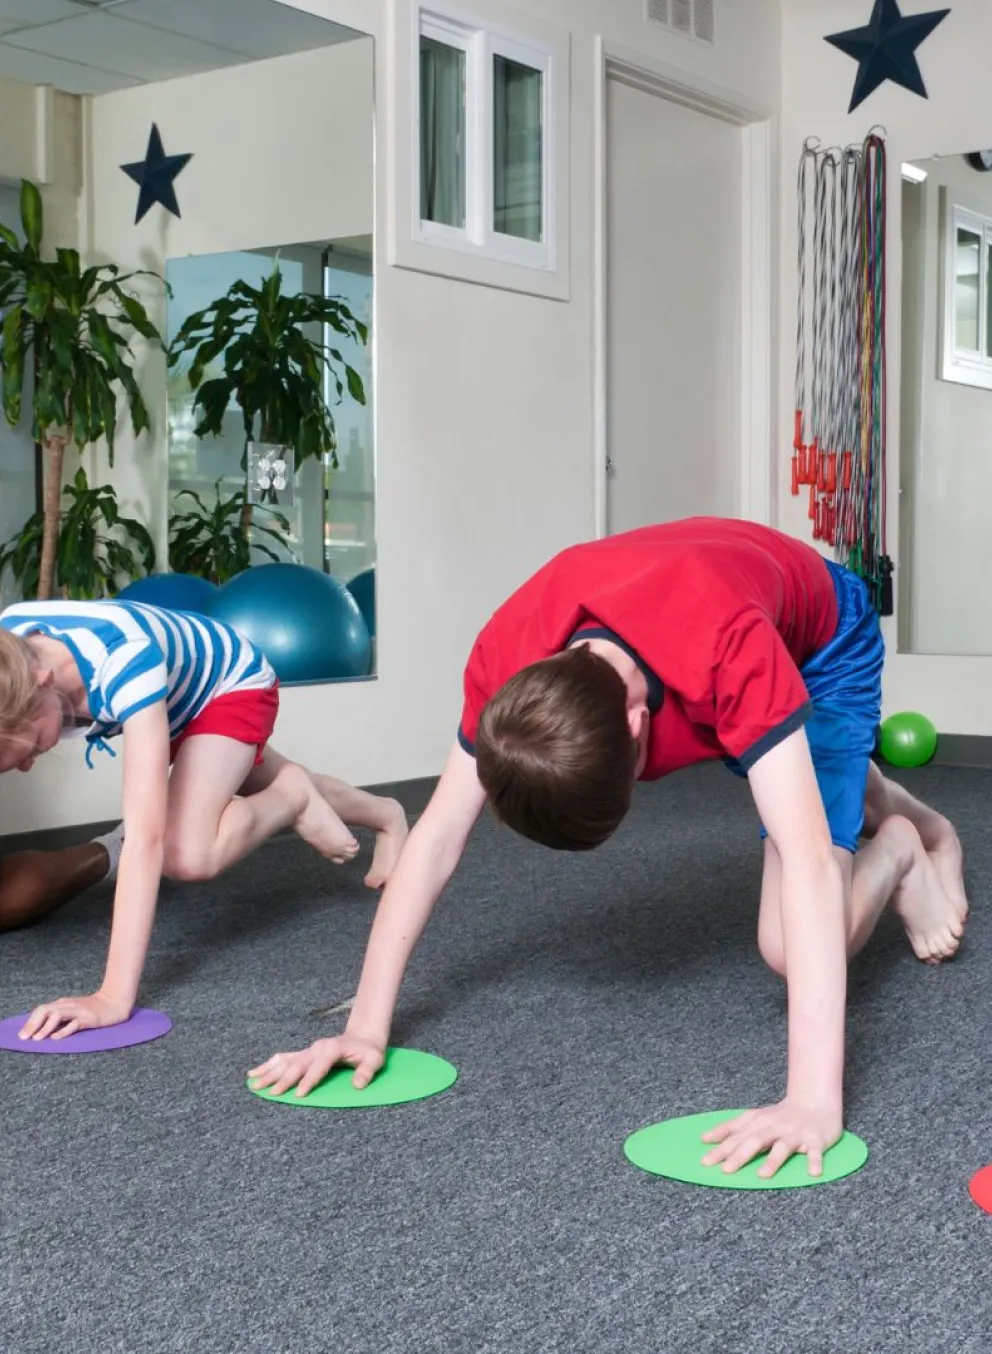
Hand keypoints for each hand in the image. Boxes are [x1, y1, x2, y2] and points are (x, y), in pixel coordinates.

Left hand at [19, 990, 132, 1041]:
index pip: (41, 1010)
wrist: (114, 1001)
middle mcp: (68, 1005)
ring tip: (37, 1039)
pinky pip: (73, 1024)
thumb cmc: (92, 1008)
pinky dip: (63, 1031)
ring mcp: (78, 1011)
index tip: (22, 1034)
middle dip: (32, 1024)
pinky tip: (56, 1038)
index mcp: (63, 1003)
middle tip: (25, 1037)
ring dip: (45, 1027)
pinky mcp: (88, 1018)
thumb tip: (42, 1029)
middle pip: (44, 1010)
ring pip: (57, 1016)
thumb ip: (60, 1016)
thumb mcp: (73, 1010)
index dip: (30, 1021)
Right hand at [248, 1032, 385, 1097]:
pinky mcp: (304, 1053)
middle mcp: (317, 1048)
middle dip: (284, 1078)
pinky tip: (254, 1072)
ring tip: (254, 1083)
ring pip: (286, 1061)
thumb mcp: (375, 1060)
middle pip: (297, 1064)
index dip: (309, 1080)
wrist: (363, 1036)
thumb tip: (358, 1085)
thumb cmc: (369, 1051)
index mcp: (332, 1049)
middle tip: (271, 1092)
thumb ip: (367, 1071)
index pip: (318, 1067)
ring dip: (270, 1072)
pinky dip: (268, 1065)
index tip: (298, 1094)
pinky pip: (283, 1058)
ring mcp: (309, 1050)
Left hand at [700, 1099, 841, 1178]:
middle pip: (755, 1141)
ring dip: (773, 1161)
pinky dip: (814, 1161)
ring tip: (762, 1175)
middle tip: (725, 1170)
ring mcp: (795, 1133)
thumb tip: (705, 1139)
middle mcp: (774, 1126)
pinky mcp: (815, 1140)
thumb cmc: (780, 1115)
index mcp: (758, 1121)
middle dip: (740, 1155)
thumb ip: (732, 1128)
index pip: (736, 1134)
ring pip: (782, 1147)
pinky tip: (813, 1173)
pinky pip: (815, 1152)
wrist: (815, 1102)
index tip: (705, 1161)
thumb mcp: (755, 1118)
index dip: (721, 1146)